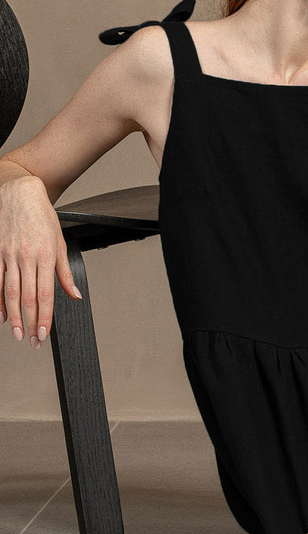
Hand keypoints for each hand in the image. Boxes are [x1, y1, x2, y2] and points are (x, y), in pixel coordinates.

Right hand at [0, 176, 82, 348]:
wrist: (19, 192)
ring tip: (17, 333)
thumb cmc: (41, 215)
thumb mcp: (59, 241)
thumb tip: (75, 295)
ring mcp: (8, 254)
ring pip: (10, 292)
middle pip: (27, 297)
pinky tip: (0, 314)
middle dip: (30, 322)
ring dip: (13, 316)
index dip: (45, 317)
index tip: (44, 334)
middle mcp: (26, 257)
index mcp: (45, 255)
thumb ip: (65, 271)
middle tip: (32, 342)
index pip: (45, 294)